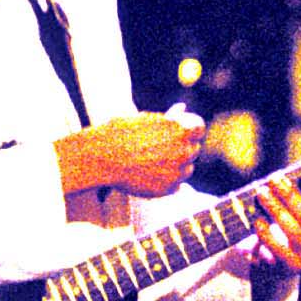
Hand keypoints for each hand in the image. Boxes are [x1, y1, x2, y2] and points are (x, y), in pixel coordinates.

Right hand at [56, 108, 204, 197]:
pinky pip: (175, 185)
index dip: (190, 128)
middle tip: (163, 148)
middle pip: (193, 149)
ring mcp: (177, 172)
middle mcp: (184, 151)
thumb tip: (181, 110)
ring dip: (177, 166)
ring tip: (154, 162)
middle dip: (182, 148)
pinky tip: (149, 174)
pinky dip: (167, 181)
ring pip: (187, 170)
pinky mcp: (168, 189)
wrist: (102, 157)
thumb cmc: (120, 133)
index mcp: (182, 129)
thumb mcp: (146, 120)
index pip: (199, 127)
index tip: (182, 131)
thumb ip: (167, 121)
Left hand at [249, 170, 300, 273]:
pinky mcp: (294, 267)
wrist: (281, 258)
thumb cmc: (295, 221)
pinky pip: (279, 249)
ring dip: (276, 209)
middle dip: (290, 195)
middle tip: (274, 178)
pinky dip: (267, 234)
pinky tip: (258, 220)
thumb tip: (300, 171)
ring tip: (262, 193)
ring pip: (294, 231)